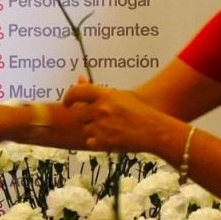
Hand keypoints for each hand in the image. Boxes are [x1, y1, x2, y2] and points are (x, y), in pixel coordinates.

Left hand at [61, 83, 177, 155]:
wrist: (153, 131)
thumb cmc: (138, 111)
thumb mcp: (118, 95)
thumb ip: (94, 88)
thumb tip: (79, 77)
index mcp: (104, 94)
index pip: (76, 92)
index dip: (68, 97)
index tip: (67, 103)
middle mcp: (100, 109)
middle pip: (78, 113)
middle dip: (86, 116)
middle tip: (99, 118)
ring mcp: (100, 126)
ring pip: (85, 128)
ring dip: (92, 129)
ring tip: (111, 128)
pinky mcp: (102, 142)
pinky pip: (90, 141)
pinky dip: (97, 141)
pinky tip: (111, 137)